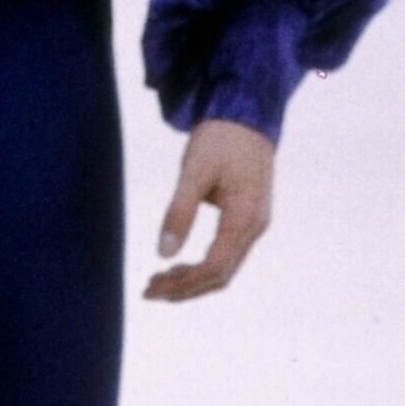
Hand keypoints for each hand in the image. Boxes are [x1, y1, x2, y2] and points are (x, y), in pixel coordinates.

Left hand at [145, 118, 273, 302]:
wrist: (247, 115)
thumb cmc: (221, 139)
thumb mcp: (194, 171)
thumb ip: (179, 211)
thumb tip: (163, 253)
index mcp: (245, 218)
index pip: (214, 267)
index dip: (183, 284)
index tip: (152, 288)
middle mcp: (255, 228)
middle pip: (221, 275)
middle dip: (185, 288)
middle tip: (149, 290)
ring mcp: (255, 224)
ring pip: (225, 268)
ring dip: (193, 280)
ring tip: (159, 281)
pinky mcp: (248, 218)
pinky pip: (227, 254)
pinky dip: (203, 266)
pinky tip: (179, 265)